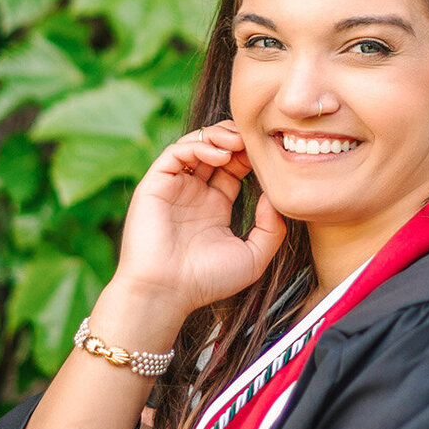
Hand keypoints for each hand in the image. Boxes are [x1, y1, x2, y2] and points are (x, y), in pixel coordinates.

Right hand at [109, 120, 285, 325]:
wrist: (166, 292)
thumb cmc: (206, 281)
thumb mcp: (253, 257)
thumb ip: (271, 229)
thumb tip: (273, 196)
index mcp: (215, 206)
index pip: (234, 168)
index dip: (251, 156)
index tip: (269, 155)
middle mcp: (194, 193)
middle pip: (216, 150)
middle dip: (237, 139)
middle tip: (255, 140)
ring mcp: (174, 187)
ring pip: (195, 144)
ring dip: (219, 136)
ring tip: (238, 142)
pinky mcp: (155, 184)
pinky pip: (175, 153)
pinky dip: (198, 145)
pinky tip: (220, 154)